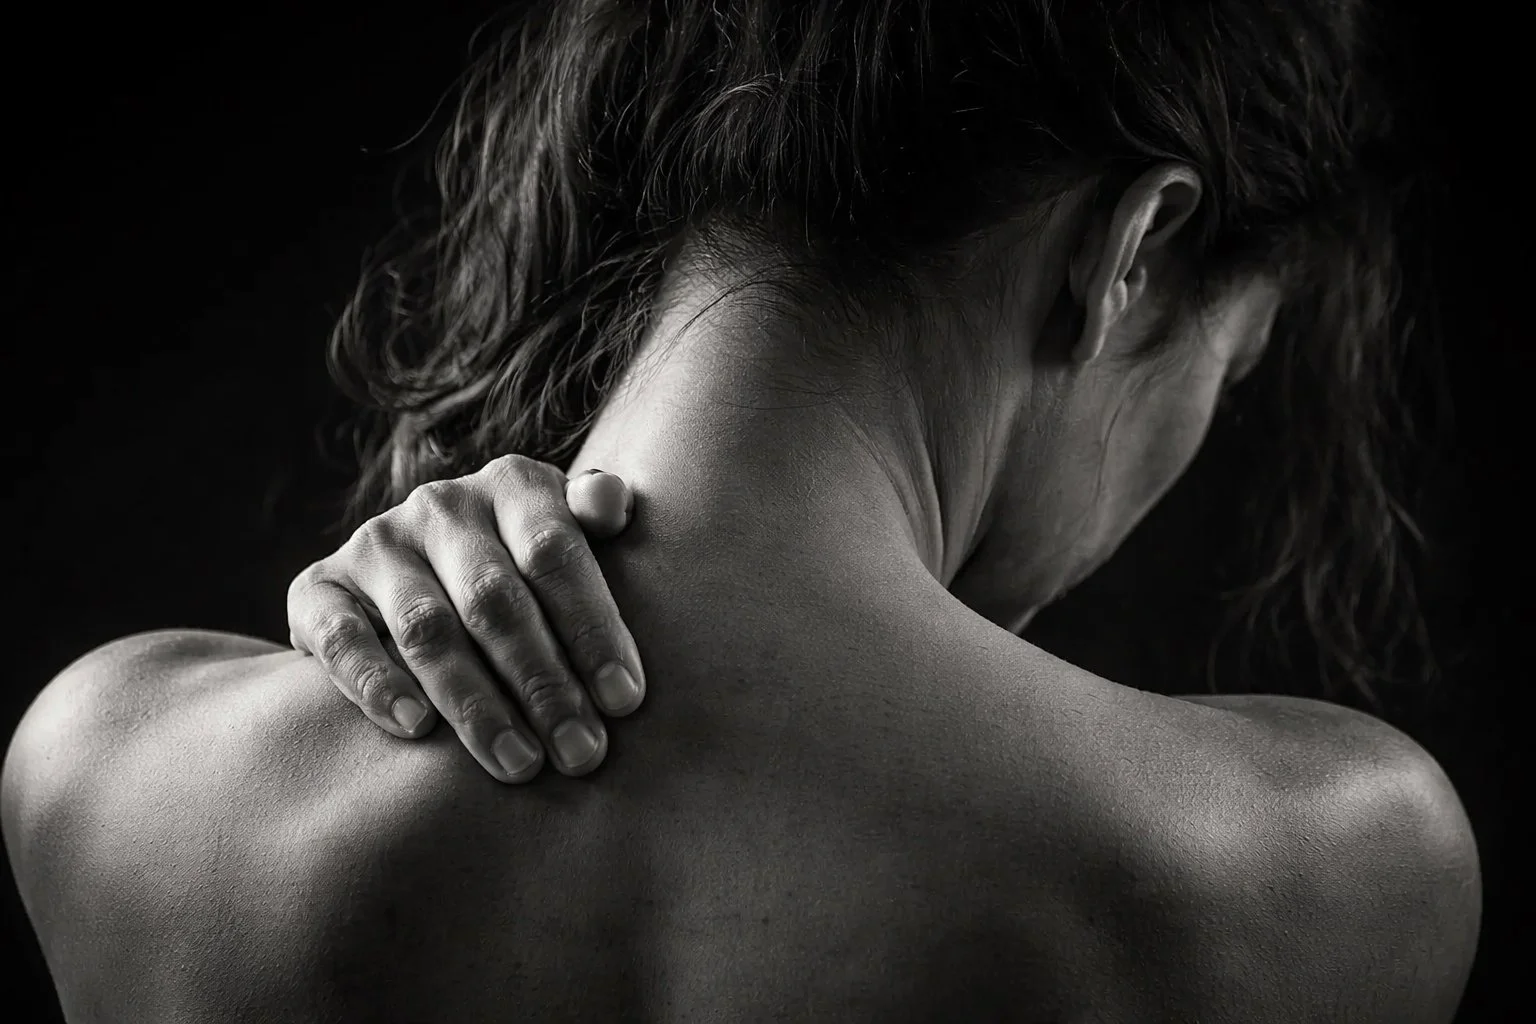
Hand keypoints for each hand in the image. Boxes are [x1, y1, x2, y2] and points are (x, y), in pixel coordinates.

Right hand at [286, 455, 643, 782]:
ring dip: (475, 704)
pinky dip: (374, 683)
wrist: (419, 572)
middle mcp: (440, 506)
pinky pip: (339, 638)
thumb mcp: (567, 532)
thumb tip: (608, 506)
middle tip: (581, 754)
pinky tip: (416, 728)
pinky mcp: (317, 589)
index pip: (554, 554)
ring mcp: (376, 545)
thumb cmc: (528, 569)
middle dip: (544, 684)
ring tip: (518, 764)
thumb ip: (597, 514)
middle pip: (495, 600)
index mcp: (512, 485)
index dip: (592, 629)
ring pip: (427, 629)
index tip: (626, 702)